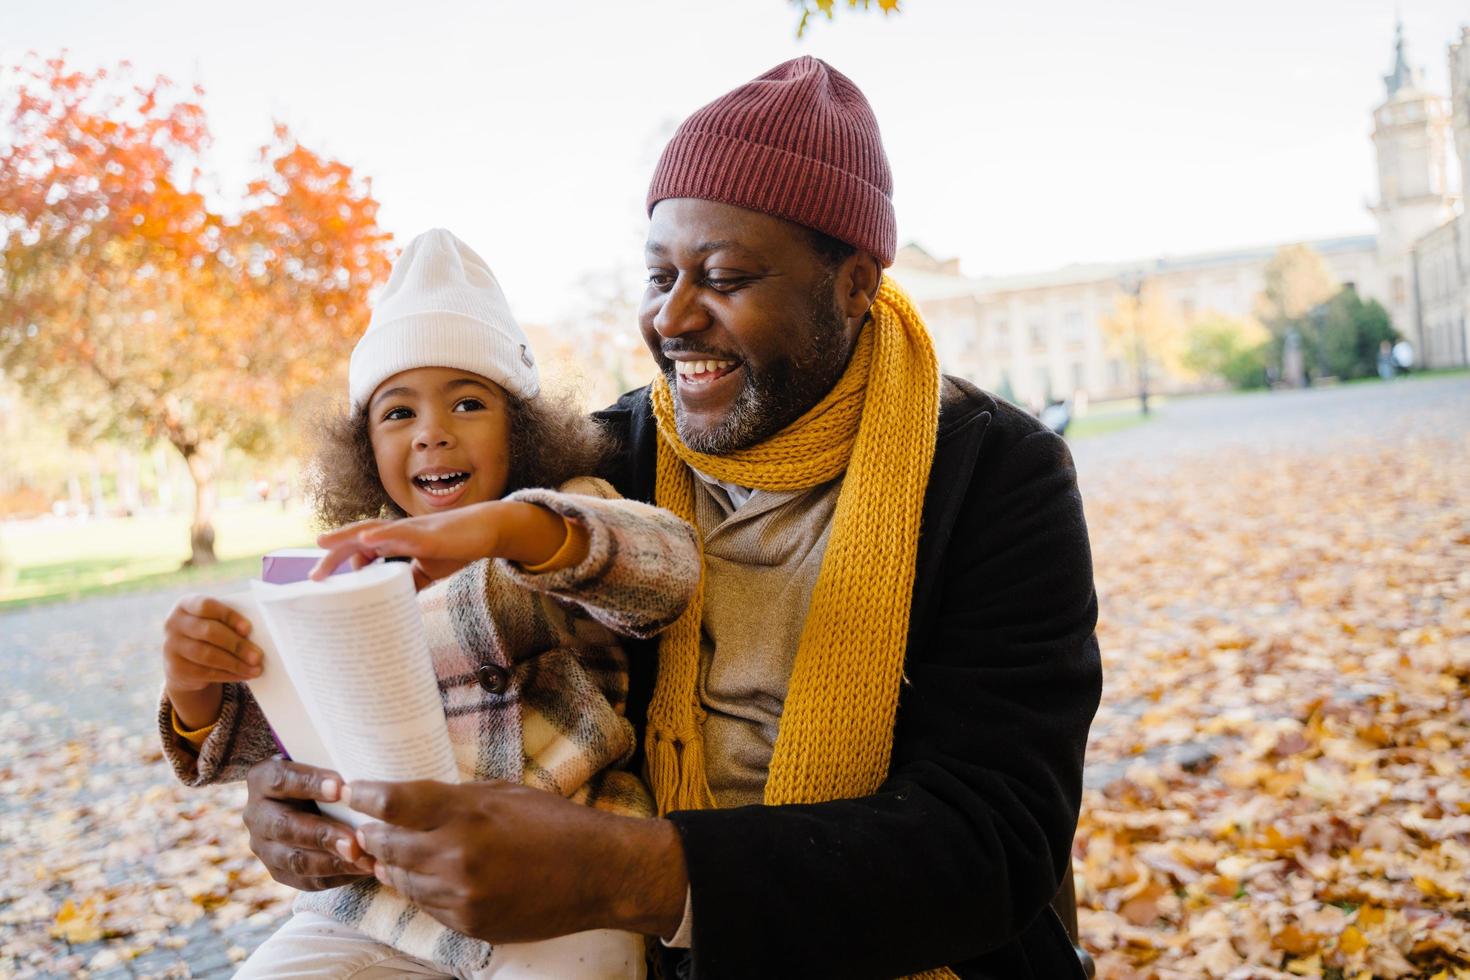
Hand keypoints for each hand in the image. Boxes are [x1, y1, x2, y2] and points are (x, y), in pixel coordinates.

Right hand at [163, 595, 261, 728]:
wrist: (184, 658)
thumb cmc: (209, 632)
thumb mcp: (213, 621)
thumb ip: (229, 622)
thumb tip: (259, 634)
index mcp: (186, 604)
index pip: (207, 606)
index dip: (229, 616)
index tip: (248, 628)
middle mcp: (173, 623)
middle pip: (209, 632)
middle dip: (237, 645)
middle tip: (258, 656)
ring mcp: (171, 647)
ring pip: (207, 655)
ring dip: (235, 663)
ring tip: (255, 668)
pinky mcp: (175, 669)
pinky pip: (205, 673)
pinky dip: (228, 674)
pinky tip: (244, 675)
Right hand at [243, 759, 374, 890]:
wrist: (306, 799)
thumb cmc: (322, 774)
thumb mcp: (319, 762)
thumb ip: (333, 766)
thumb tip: (366, 774)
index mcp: (262, 778)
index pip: (282, 779)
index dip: (310, 784)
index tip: (341, 787)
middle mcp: (256, 814)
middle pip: (285, 827)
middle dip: (323, 835)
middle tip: (354, 841)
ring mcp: (264, 846)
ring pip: (294, 860)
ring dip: (331, 862)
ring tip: (363, 860)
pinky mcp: (279, 871)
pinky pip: (306, 880)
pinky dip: (336, 876)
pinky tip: (361, 870)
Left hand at [310, 501, 573, 582]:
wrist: (485, 530)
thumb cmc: (455, 546)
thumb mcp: (426, 571)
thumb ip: (407, 583)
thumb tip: (392, 604)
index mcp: (396, 542)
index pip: (361, 550)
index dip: (339, 561)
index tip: (319, 579)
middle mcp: (398, 533)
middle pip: (358, 539)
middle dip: (334, 553)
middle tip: (313, 575)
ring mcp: (411, 531)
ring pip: (373, 531)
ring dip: (347, 536)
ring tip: (324, 543)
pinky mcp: (428, 535)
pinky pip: (402, 534)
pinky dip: (382, 536)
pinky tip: (366, 539)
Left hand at [344, 779, 687, 942]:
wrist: (599, 874)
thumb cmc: (556, 825)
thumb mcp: (504, 794)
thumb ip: (454, 799)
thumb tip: (409, 801)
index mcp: (467, 814)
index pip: (392, 803)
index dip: (363, 795)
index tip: (350, 790)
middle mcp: (457, 856)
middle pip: (385, 846)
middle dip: (372, 835)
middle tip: (366, 828)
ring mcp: (461, 896)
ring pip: (401, 881)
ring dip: (393, 865)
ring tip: (392, 853)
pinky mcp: (469, 925)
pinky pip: (427, 907)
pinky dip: (422, 890)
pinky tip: (430, 877)